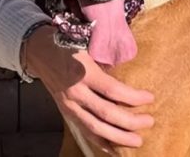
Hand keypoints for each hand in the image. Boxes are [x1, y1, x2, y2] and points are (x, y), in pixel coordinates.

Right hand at [26, 26, 153, 149]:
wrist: (39, 52)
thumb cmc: (67, 44)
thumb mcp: (87, 45)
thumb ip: (105, 60)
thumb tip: (130, 74)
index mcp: (83, 71)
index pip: (112, 89)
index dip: (133, 97)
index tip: (150, 98)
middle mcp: (75, 91)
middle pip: (106, 113)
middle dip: (130, 121)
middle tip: (149, 121)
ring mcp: (69, 105)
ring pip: (96, 127)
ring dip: (119, 137)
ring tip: (138, 140)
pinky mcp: (66, 112)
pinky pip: (85, 131)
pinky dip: (100, 142)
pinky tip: (115, 148)